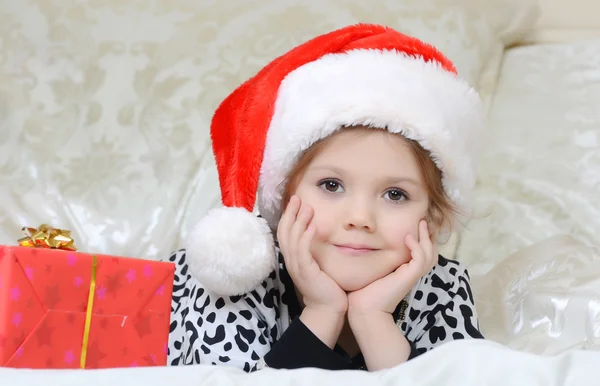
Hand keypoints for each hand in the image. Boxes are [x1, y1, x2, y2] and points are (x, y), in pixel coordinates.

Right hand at [277, 195, 347, 313]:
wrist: (327, 310)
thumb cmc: (327, 287)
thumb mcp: (319, 264)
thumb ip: (316, 250)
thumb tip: (321, 232)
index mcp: (293, 258)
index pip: (286, 233)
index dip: (289, 216)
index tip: (295, 201)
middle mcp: (291, 261)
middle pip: (285, 232)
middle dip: (290, 213)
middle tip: (297, 197)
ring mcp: (297, 267)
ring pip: (293, 239)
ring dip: (299, 221)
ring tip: (306, 207)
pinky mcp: (306, 272)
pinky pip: (303, 251)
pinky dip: (306, 237)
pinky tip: (313, 226)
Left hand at [347, 220, 437, 315]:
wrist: (363, 310)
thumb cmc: (362, 292)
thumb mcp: (370, 270)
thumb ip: (372, 259)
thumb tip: (362, 245)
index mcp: (404, 272)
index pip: (421, 254)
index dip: (421, 240)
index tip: (416, 225)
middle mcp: (410, 273)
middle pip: (430, 253)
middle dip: (429, 236)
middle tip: (423, 221)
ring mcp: (411, 276)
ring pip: (429, 254)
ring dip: (426, 237)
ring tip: (421, 224)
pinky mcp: (408, 277)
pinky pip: (420, 259)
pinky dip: (417, 247)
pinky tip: (408, 238)